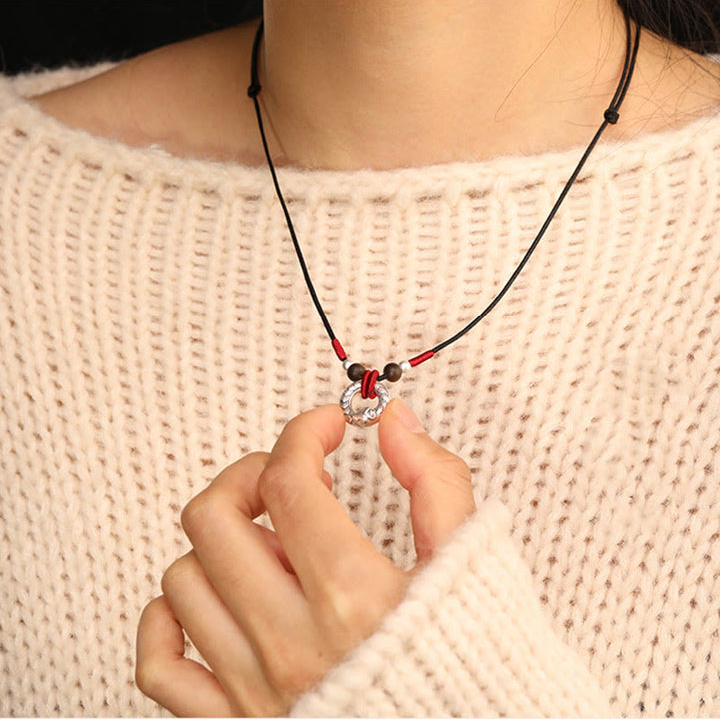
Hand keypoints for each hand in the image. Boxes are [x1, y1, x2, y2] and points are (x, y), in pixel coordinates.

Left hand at [136, 398, 475, 715]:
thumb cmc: (473, 668)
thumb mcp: (469, 564)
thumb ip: (434, 482)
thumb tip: (393, 421)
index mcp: (352, 597)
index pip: (288, 480)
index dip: (305, 431)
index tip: (326, 425)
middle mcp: (292, 642)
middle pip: (214, 517)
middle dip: (249, 474)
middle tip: (284, 477)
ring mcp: (255, 686)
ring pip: (184, 579)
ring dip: (221, 543)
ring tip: (272, 547)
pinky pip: (161, 666)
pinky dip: (169, 620)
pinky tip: (213, 596)